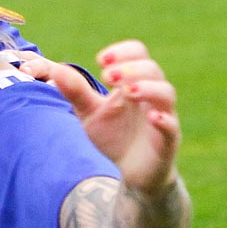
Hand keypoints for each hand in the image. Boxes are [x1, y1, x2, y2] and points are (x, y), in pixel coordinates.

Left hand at [23, 40, 180, 195]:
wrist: (128, 174)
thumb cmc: (111, 138)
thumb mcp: (88, 113)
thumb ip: (75, 91)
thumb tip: (54, 68)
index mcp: (134, 84)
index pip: (139, 54)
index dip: (124, 52)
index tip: (100, 61)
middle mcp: (152, 97)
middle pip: (153, 70)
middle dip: (131, 68)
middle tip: (107, 75)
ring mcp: (162, 118)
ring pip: (166, 93)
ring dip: (148, 87)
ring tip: (126, 91)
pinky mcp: (167, 142)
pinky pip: (172, 127)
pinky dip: (164, 120)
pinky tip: (151, 117)